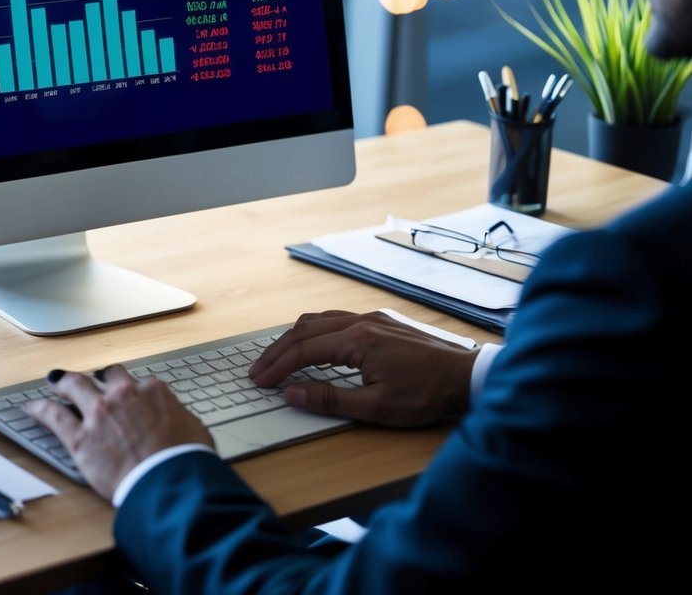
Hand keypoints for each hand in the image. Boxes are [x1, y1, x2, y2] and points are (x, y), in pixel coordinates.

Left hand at [24, 366, 212, 500]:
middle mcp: (123, 395)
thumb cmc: (185, 460)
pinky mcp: (79, 437)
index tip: (132, 396)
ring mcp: (99, 413)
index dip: (134, 391)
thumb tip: (180, 423)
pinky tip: (31, 406)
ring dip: (64, 381)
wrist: (168, 481)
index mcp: (153, 392)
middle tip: (93, 379)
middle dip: (100, 377)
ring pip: (74, 385)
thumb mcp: (195, 432)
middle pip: (107, 377)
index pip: (140, 384)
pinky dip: (40, 408)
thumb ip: (180, 420)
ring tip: (56, 380)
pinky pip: (52, 415)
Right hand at [248, 310, 477, 427]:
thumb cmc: (426, 395)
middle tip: (259, 370)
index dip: (277, 366)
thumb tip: (292, 392)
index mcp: (358, 341)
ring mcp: (372, 319)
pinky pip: (337, 319)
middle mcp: (362, 322)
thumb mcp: (376, 407)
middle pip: (305, 330)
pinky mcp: (382, 322)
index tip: (260, 380)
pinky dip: (315, 331)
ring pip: (320, 320)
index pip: (303, 350)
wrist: (467, 378)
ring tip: (278, 357)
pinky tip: (313, 344)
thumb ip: (330, 399)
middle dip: (278, 350)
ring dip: (294, 338)